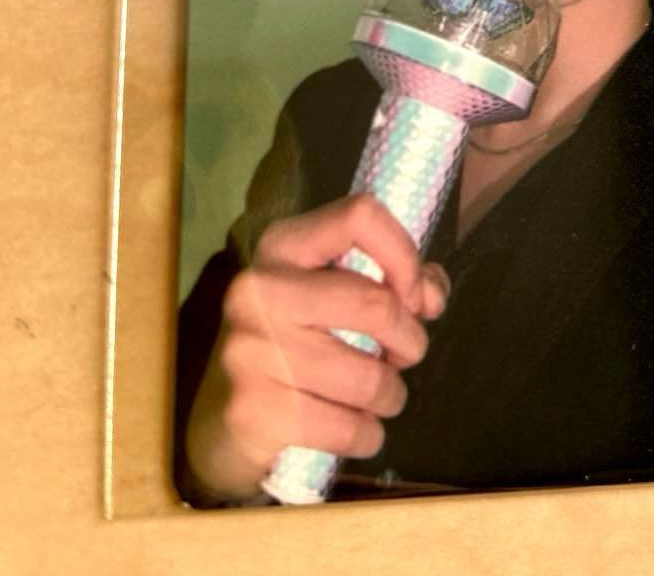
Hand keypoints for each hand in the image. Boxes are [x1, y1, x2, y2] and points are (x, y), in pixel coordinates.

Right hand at [184, 194, 448, 500]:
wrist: (223, 420)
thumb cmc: (300, 344)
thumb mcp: (341, 296)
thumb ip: (398, 282)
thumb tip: (430, 296)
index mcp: (283, 246)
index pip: (359, 216)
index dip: (404, 255)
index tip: (413, 295)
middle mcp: (258, 288)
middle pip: (375, 305)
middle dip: (410, 342)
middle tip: (401, 358)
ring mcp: (249, 349)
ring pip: (369, 377)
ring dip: (391, 396)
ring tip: (376, 397)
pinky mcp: (252, 411)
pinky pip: (348, 428)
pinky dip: (367, 436)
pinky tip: (355, 430)